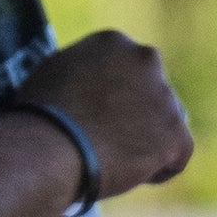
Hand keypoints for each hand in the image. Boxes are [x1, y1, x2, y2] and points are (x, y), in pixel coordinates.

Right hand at [21, 30, 192, 196]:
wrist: (50, 147)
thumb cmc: (39, 116)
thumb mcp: (52, 74)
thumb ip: (79, 72)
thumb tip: (84, 81)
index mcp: (114, 43)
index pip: (127, 70)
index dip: (114, 98)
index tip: (99, 117)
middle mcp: (145, 60)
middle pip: (151, 93)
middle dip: (137, 116)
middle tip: (110, 141)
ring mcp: (165, 96)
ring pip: (165, 125)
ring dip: (147, 142)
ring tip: (114, 161)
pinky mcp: (177, 133)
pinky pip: (177, 156)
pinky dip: (157, 170)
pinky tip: (129, 174)